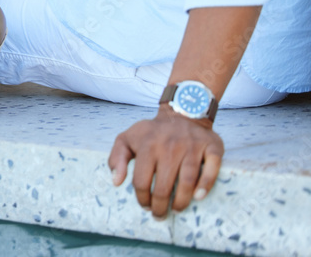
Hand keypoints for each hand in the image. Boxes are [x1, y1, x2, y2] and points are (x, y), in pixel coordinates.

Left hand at [108, 105, 223, 218]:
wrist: (183, 113)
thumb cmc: (153, 132)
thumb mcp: (127, 138)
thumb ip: (117, 157)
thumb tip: (116, 181)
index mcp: (147, 145)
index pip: (141, 181)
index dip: (142, 198)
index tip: (145, 206)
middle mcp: (169, 146)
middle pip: (163, 186)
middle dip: (160, 206)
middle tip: (160, 215)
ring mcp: (192, 147)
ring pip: (186, 181)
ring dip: (181, 201)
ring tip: (176, 209)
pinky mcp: (212, 147)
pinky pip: (211, 168)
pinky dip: (206, 185)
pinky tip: (198, 197)